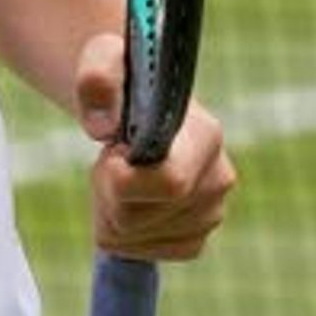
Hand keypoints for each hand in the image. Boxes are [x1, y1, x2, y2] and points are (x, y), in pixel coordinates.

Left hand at [74, 30, 236, 262]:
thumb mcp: (103, 61)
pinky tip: (131, 200)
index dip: (122, 180)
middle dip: (106, 192)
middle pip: (136, 218)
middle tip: (111, 158)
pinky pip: (145, 254)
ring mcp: (212, 213)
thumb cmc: (123, 82)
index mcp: (205, 135)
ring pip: (134, 239)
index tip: (108, 154)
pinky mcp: (196, 237)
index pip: (169, 183)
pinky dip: (123, 233)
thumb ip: (96, 78)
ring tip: (124, 175)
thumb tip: (101, 126)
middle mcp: (219, 178)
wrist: (140, 107)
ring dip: (111, 210)